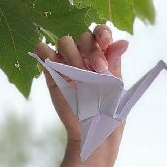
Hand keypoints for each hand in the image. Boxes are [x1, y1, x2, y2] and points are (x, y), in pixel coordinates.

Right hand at [34, 25, 129, 152]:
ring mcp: (67, 64)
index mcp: (103, 56)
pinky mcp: (51, 73)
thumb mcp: (116, 86)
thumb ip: (115, 63)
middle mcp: (85, 56)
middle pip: (83, 37)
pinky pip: (42, 52)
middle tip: (99, 70)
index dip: (102, 33)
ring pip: (64, 41)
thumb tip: (123, 42)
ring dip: (72, 53)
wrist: (94, 133)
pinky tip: (53, 63)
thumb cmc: (109, 111)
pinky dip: (44, 51)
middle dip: (92, 50)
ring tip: (79, 72)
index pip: (100, 33)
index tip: (106, 43)